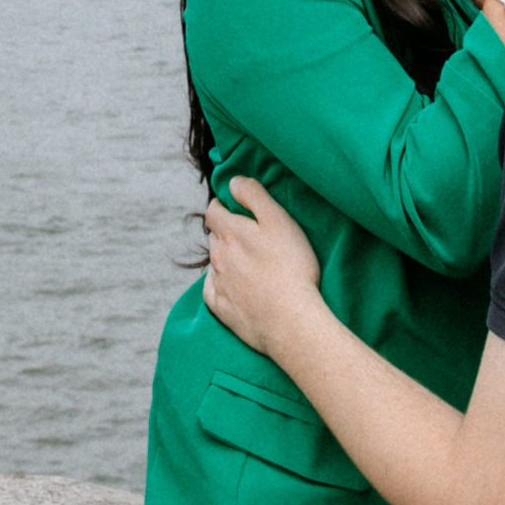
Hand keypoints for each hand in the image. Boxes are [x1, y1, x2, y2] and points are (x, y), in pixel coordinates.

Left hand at [202, 176, 323, 363]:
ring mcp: (218, 284)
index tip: (232, 206)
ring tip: (248, 263)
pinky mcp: (222, 309)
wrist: (291, 322)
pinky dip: (221, 285)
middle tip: (247, 236)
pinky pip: (212, 290)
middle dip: (226, 232)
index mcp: (230, 232)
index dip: (222, 205)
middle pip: (215, 237)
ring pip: (215, 263)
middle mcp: (218, 257)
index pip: (213, 211)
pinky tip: (234, 287)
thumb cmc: (291, 267)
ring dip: (226, 259)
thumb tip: (233, 181)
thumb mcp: (278, 220)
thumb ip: (254, 195)